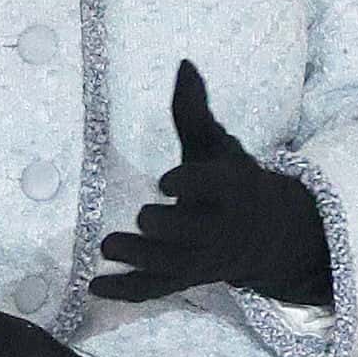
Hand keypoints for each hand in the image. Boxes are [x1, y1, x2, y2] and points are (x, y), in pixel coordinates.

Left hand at [91, 62, 331, 307]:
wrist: (263, 234)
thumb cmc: (229, 182)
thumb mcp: (216, 145)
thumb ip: (194, 111)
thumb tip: (183, 65)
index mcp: (230, 191)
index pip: (216, 188)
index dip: (194, 186)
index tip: (166, 181)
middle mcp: (218, 230)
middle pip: (195, 235)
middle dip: (169, 228)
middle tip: (142, 216)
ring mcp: (199, 260)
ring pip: (172, 266)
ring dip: (141, 260)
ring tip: (107, 247)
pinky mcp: (182, 279)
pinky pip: (155, 290)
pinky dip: (125, 291)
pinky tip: (94, 286)